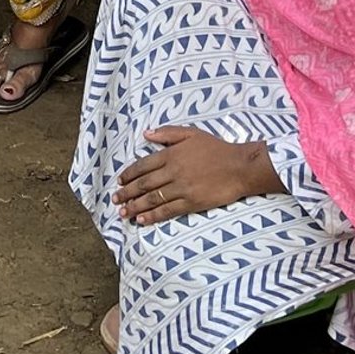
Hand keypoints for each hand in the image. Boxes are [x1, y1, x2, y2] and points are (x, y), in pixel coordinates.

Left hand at [116, 126, 265, 223]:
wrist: (239, 167)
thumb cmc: (216, 149)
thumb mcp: (191, 133)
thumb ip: (167, 133)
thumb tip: (146, 134)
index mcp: (171, 154)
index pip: (143, 165)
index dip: (129, 174)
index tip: (119, 181)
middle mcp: (173, 172)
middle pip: (144, 184)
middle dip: (127, 192)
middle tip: (115, 199)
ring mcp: (181, 189)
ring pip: (152, 199)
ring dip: (135, 206)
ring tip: (123, 212)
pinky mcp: (191, 203)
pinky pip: (167, 211)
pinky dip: (153, 216)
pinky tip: (142, 220)